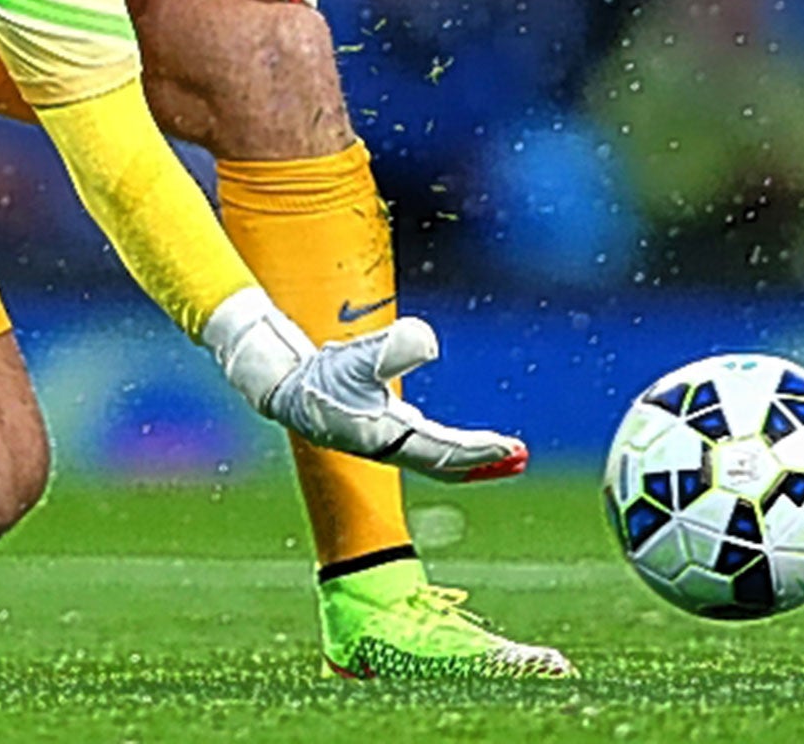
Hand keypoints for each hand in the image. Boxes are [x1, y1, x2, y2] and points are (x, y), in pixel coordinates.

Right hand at [200, 288, 529, 482]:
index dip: (479, 452)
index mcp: (385, 438)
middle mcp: (391, 445)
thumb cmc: (317, 376)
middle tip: (520, 456)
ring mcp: (389, 439)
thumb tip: (430, 341)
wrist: (283, 386)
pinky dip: (456, 448)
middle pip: (447, 462)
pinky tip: (471, 443)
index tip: (511, 448)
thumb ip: (390, 348)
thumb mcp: (355, 358)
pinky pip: (431, 446)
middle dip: (484, 461)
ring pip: (440, 457)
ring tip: (507, 453)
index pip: (443, 451)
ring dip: (474, 458)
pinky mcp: (385, 428)